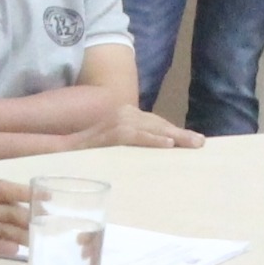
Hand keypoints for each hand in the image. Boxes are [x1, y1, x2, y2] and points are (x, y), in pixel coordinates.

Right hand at [87, 105, 205, 150]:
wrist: (63, 148)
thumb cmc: (90, 150)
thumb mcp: (117, 144)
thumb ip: (135, 143)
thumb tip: (161, 151)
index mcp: (127, 114)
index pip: (157, 123)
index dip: (176, 132)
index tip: (194, 141)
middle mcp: (124, 113)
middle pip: (159, 124)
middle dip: (181, 134)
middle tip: (201, 144)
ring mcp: (117, 121)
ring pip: (152, 128)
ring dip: (174, 136)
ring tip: (193, 144)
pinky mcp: (111, 133)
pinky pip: (136, 136)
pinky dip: (152, 140)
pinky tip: (168, 145)